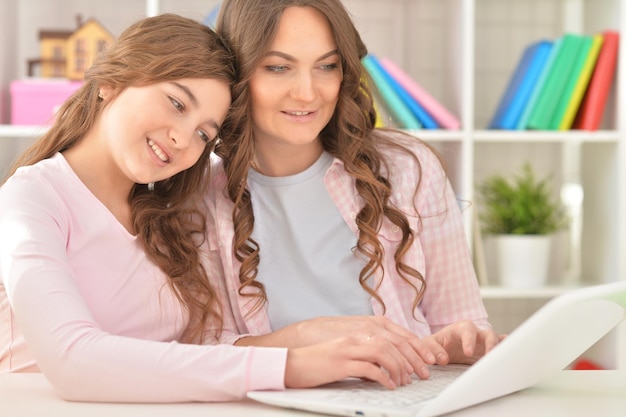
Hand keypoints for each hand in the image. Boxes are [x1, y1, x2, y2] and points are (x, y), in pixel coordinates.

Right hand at [238, 316, 447, 379]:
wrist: (292, 362)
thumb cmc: (319, 360)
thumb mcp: (346, 353)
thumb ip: (365, 354)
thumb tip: (384, 367)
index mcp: (359, 331)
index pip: (394, 334)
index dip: (414, 346)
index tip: (427, 359)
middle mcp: (356, 336)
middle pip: (393, 342)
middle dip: (412, 359)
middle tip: (422, 374)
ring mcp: (348, 348)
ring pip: (384, 352)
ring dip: (399, 367)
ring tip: (404, 381)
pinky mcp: (341, 362)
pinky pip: (369, 368)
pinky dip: (383, 377)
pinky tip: (388, 385)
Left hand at [422, 320, 505, 364]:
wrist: (443, 349)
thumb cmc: (438, 344)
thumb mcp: (429, 344)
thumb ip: (431, 349)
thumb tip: (441, 359)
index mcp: (461, 328)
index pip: (468, 330)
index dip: (469, 341)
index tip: (468, 353)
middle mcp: (476, 333)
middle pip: (489, 334)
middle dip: (491, 345)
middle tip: (489, 357)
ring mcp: (485, 342)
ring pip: (498, 342)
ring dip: (501, 350)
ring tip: (502, 360)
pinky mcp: (490, 351)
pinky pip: (502, 348)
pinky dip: (508, 351)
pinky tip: (513, 357)